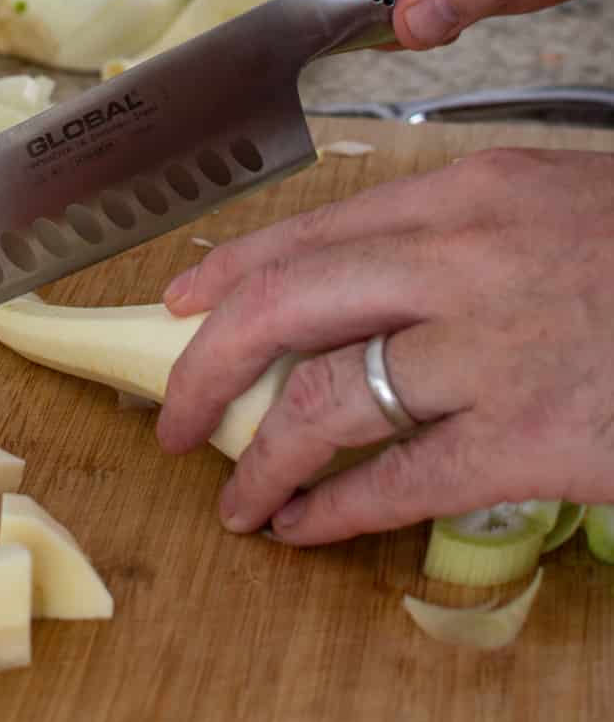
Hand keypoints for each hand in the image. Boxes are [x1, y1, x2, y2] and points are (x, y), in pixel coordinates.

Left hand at [156, 148, 613, 543]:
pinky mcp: (533, 438)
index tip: (179, 303)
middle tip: (171, 411)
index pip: (309, 229)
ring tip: (235, 490)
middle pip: (289, 306)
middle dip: (210, 365)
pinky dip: (336, 509)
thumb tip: (361, 273)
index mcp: (467, 195)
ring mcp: (494, 352)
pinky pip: (402, 480)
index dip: (228, 271)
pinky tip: (304, 526)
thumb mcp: (550, 201)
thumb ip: (457, 229)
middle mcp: (464, 262)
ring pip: (331, 400)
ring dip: (264, 453)